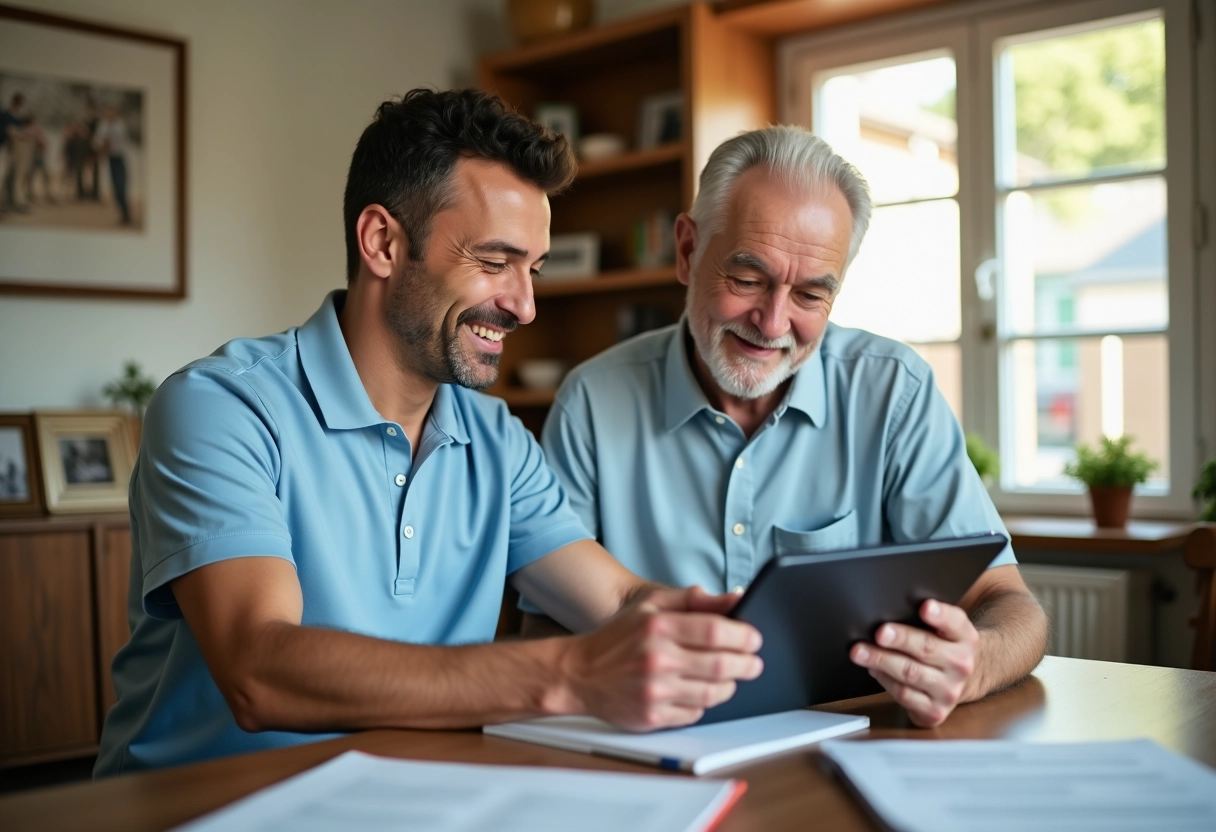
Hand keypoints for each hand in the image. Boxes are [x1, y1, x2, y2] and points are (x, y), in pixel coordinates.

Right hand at [557, 586, 762, 730]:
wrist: (579, 673)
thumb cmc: (618, 638)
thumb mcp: (651, 606)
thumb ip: (694, 600)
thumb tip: (736, 598)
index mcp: (658, 627)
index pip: (715, 630)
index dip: (743, 636)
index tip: (754, 639)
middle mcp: (657, 659)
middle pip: (722, 664)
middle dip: (747, 664)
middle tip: (753, 663)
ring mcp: (655, 691)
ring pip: (713, 693)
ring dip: (729, 686)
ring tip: (729, 677)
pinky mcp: (653, 716)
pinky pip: (695, 713)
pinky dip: (704, 703)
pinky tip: (699, 691)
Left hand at [849, 599, 979, 727]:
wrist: (958, 683)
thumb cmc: (941, 648)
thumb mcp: (942, 630)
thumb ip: (924, 618)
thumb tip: (888, 609)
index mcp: (965, 638)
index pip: (956, 623)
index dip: (940, 615)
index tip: (925, 607)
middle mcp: (961, 665)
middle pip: (927, 648)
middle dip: (901, 639)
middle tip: (880, 633)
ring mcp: (949, 690)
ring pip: (911, 673)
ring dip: (882, 661)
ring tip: (860, 651)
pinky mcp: (934, 711)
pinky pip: (904, 694)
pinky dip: (884, 680)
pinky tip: (872, 669)